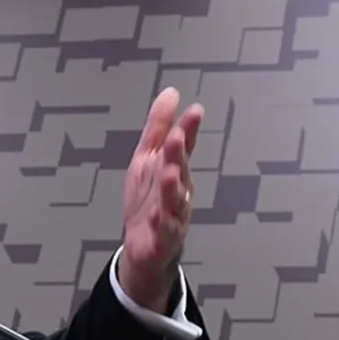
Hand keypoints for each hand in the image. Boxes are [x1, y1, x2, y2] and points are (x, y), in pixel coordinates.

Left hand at [119, 87, 203, 313]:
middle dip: (179, 154)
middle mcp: (178, 191)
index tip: (194, 111)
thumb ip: (159, 127)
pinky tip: (157, 215)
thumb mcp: (148, 158)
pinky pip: (165, 230)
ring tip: (169, 173)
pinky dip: (162, 223)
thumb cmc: (150, 199)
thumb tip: (171, 93)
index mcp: (174, 170)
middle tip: (177, 137)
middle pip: (180, 171)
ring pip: (175, 200)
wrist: (144, 246)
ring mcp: (172, 215)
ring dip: (173, 186)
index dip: (188, 130)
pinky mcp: (162, 238)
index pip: (183, 148)